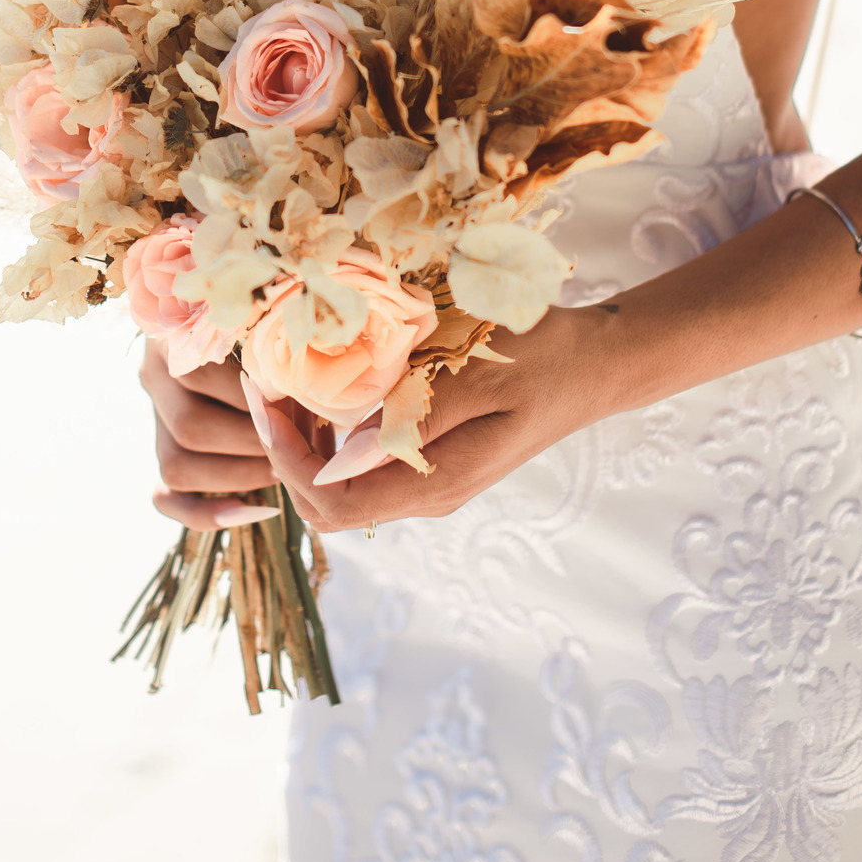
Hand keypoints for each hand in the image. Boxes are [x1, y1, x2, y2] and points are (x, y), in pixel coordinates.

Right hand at [139, 338, 276, 530]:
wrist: (226, 324)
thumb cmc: (258, 320)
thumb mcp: (257, 319)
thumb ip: (266, 347)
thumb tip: (301, 382)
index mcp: (172, 338)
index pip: (200, 378)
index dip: (249, 399)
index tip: (293, 404)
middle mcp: (155, 378)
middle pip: (190, 428)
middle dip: (250, 442)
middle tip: (294, 442)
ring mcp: (155, 419)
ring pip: (177, 467)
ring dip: (237, 475)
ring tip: (282, 468)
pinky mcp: (165, 453)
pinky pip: (167, 497)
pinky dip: (205, 513)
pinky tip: (250, 510)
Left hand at [258, 304, 617, 533]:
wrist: (596, 363)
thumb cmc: (542, 357)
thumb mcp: (477, 376)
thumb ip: (409, 419)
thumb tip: (336, 454)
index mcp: (436, 484)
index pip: (331, 504)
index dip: (283, 459)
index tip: (265, 399)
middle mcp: (428, 495)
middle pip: (326, 502)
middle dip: (283, 449)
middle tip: (266, 382)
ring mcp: (430, 481)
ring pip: (341, 484)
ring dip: (305, 439)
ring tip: (289, 378)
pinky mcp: (433, 458)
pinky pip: (366, 462)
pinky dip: (333, 431)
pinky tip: (329, 384)